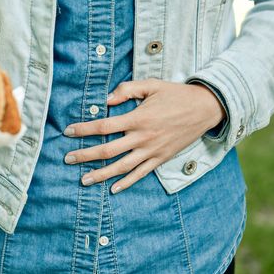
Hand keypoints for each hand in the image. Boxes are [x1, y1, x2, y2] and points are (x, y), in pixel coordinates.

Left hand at [63, 78, 225, 193]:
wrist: (205, 109)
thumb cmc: (176, 94)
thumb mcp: (152, 85)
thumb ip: (127, 89)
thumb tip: (106, 99)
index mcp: (138, 118)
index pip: (104, 126)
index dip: (84, 129)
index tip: (68, 131)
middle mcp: (142, 137)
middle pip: (108, 150)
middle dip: (85, 155)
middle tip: (67, 159)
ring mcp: (152, 151)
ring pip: (121, 167)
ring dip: (101, 174)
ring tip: (83, 180)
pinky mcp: (161, 158)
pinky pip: (141, 174)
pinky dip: (127, 182)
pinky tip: (113, 189)